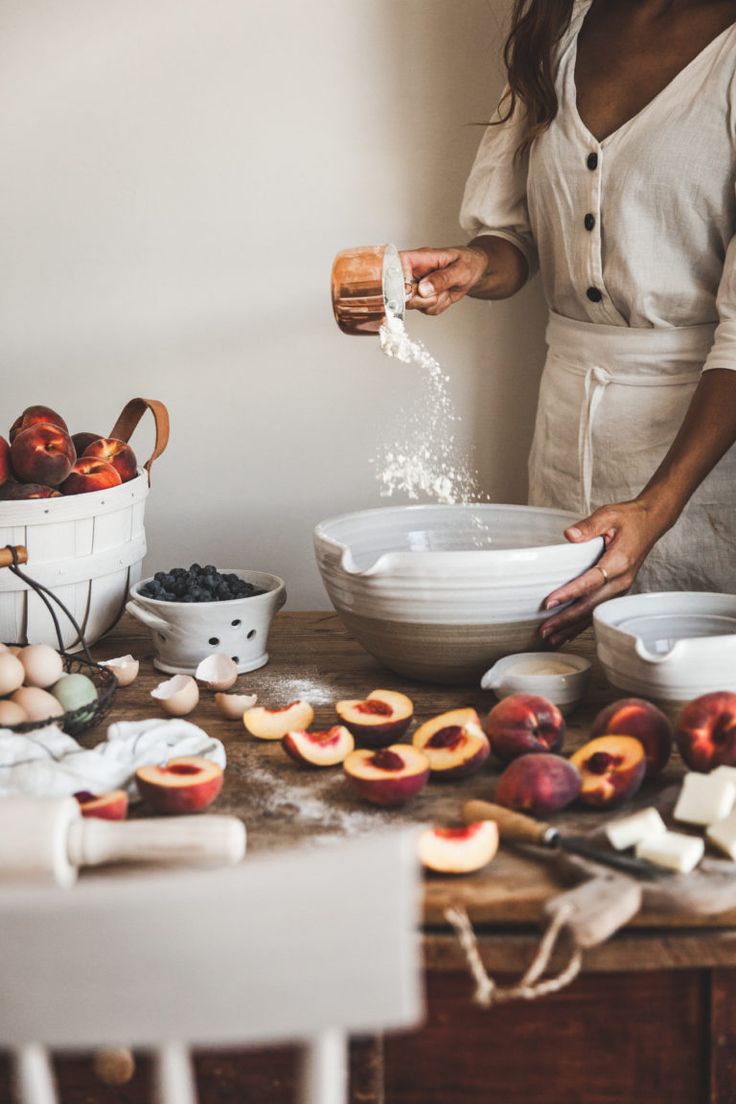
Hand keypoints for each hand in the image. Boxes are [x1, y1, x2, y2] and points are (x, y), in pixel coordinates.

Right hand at [400, 246, 488, 315]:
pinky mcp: (422, 298)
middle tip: (439, 292)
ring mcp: (417, 287)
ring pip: (414, 304)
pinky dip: (438, 307)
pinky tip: (445, 296)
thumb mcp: (460, 269)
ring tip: (446, 291)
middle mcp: (414, 272)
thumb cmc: (468, 262)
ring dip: (433, 302)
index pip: (396, 264)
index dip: (398, 279)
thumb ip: (442, 278)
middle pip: (401, 291)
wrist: (474, 271)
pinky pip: (425, 309)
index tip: (410, 290)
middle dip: (421, 298)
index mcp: (419, 258)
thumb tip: (423, 289)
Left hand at [539, 499, 669, 646]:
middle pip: (591, 605)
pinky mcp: (618, 590)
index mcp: (619, 562)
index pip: (590, 582)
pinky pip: (599, 610)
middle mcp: (622, 580)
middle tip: (544, 629)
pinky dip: (583, 624)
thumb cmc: (629, 519)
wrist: (651, 523)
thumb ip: (588, 526)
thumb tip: (569, 536)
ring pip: (594, 612)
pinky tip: (568, 633)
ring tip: (551, 638)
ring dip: (572, 627)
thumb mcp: (609, 515)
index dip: (569, 594)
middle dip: (566, 620)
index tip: (550, 603)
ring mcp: (621, 588)